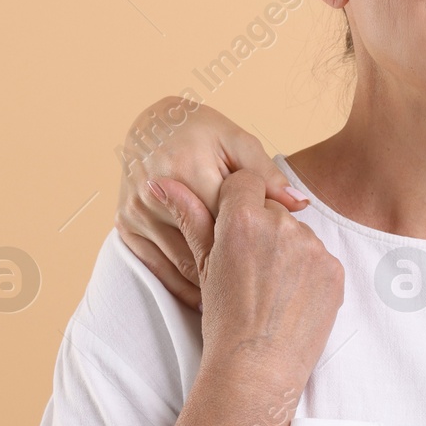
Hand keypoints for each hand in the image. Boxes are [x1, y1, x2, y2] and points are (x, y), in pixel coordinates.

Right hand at [114, 96, 306, 309]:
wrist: (149, 125)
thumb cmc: (201, 130)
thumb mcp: (237, 142)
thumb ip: (267, 175)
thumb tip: (300, 204)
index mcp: (187, 167)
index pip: (230, 217)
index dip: (257, 240)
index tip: (279, 261)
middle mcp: (156, 191)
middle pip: (205, 244)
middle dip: (235, 267)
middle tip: (264, 292)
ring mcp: (136, 211)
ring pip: (180, 262)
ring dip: (210, 285)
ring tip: (242, 300)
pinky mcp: (124, 225)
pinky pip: (155, 266)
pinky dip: (181, 287)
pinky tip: (206, 299)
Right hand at [154, 170, 343, 393]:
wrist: (258, 367)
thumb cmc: (224, 318)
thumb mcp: (203, 265)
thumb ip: (190, 216)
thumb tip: (159, 181)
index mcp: (242, 219)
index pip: (245, 180)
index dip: (237, 201)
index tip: (233, 227)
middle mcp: (280, 225)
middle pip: (273, 208)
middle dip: (263, 227)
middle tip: (251, 267)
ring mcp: (312, 246)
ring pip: (297, 232)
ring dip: (287, 249)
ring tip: (271, 286)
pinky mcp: (334, 267)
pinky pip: (320, 256)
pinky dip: (309, 271)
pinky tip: (292, 296)